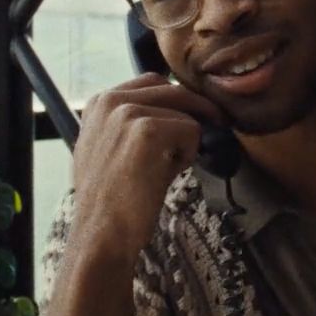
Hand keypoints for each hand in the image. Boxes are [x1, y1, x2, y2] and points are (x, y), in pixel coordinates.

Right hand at [71, 75, 223, 260]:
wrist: (100, 233)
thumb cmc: (109, 200)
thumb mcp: (107, 148)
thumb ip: (130, 124)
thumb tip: (175, 112)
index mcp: (99, 102)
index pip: (153, 82)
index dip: (179, 101)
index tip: (197, 115)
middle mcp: (110, 100)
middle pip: (174, 90)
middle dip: (198, 110)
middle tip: (217, 126)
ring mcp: (127, 113)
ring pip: (186, 113)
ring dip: (185, 142)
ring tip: (161, 171)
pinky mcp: (147, 130)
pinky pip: (192, 131)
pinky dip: (188, 156)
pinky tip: (164, 176)